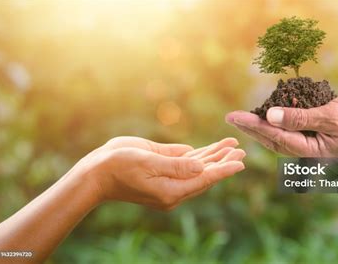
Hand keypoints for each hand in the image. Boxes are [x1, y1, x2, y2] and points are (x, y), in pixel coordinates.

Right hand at [75, 136, 244, 209]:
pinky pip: (185, 162)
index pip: (204, 179)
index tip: (241, 162)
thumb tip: (201, 166)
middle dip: (224, 161)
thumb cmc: (117, 167)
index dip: (224, 170)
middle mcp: (173, 187)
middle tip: (241, 150)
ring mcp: (168, 178)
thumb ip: (175, 165)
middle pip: (205, 174)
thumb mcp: (147, 163)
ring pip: (197, 167)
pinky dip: (199, 154)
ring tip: (232, 145)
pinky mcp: (162, 168)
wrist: (96, 172)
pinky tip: (211, 150)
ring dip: (215, 156)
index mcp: (171, 191)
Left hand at [226, 95, 337, 156]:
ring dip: (262, 128)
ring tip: (245, 119)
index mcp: (312, 151)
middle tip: (231, 118)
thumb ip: (300, 117)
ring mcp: (314, 146)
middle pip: (273, 141)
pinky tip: (270, 116)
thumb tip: (270, 116)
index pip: (275, 138)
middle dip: (252, 129)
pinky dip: (279, 124)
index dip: (253, 126)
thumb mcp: (330, 115)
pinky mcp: (318, 137)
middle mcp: (310, 152)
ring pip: (281, 138)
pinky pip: (292, 133)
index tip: (234, 117)